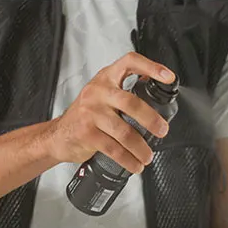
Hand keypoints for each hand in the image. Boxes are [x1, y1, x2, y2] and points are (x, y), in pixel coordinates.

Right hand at [45, 52, 174, 173]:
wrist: (58, 135)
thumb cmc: (85, 115)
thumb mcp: (103, 95)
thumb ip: (124, 90)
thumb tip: (154, 87)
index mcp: (106, 78)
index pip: (130, 63)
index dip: (151, 67)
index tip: (168, 77)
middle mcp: (98, 91)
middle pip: (131, 103)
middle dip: (151, 120)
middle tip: (162, 131)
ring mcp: (90, 112)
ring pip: (124, 131)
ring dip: (141, 148)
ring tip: (147, 156)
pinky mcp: (86, 133)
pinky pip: (114, 149)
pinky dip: (128, 160)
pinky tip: (134, 164)